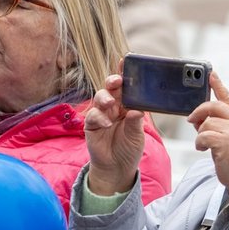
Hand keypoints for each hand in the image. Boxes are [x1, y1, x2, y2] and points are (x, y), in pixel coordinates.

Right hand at [83, 71, 144, 194]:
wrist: (117, 168)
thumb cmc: (129, 148)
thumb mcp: (137, 135)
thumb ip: (136, 122)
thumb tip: (137, 110)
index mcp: (127, 104)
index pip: (126, 86)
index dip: (125, 73)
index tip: (125, 61)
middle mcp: (114, 106)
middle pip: (111, 88)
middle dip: (113, 81)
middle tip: (117, 81)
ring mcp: (101, 114)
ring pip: (99, 98)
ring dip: (104, 98)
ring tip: (111, 104)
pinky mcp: (91, 125)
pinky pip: (92, 116)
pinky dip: (99, 117)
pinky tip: (107, 124)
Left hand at [188, 71, 228, 220]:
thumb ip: (220, 126)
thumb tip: (199, 118)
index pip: (228, 98)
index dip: (218, 85)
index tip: (210, 74)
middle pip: (213, 105)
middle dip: (199, 112)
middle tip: (191, 121)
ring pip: (206, 122)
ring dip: (200, 134)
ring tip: (204, 145)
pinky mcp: (224, 141)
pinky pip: (202, 134)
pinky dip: (199, 143)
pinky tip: (202, 150)